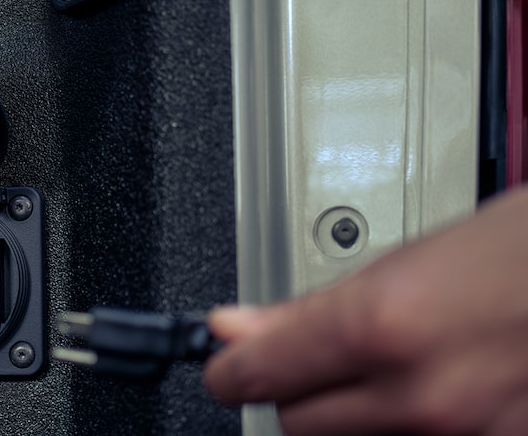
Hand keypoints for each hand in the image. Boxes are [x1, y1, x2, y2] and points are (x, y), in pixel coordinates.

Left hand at [204, 188, 527, 434]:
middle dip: (301, 389)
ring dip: (362, 413)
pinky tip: (449, 382)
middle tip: (324, 354)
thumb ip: (312, 305)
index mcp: (383, 326)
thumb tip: (236, 327)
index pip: (255, 376)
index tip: (225, 364)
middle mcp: (422, 398)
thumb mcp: (414, 256)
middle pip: (299, 424)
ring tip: (406, 358)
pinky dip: (420, 423)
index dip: (232, 368)